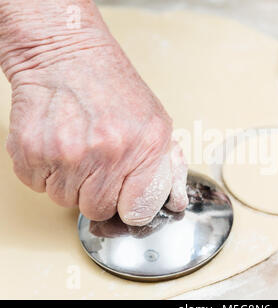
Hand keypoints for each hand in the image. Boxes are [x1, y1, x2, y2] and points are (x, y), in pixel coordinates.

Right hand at [1, 1, 187, 225]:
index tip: (125, 198)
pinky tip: (57, 144)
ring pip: (65, 200)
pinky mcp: (31, 153)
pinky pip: (38, 186)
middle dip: (97, 192)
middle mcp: (108, 154)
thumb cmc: (113, 88)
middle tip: (97, 163)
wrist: (66, 55)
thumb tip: (175, 202)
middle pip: (98, 209)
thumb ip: (166, 167)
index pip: (138, 212)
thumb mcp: (156, 122)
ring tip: (76, 148)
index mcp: (145, 148)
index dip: (130, 206)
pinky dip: (45, 171)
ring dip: (70, 182)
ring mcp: (67, 155)